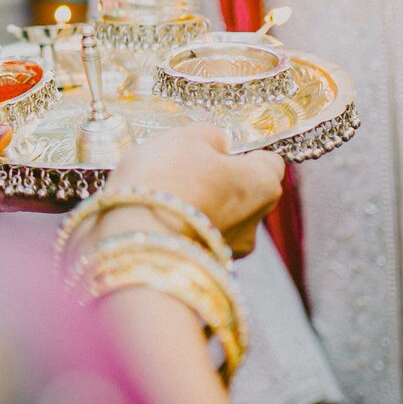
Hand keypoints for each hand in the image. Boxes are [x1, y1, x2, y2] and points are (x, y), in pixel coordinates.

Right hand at [102, 124, 284, 255]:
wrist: (133, 239)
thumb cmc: (165, 180)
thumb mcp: (188, 137)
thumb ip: (212, 136)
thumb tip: (220, 144)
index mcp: (263, 184)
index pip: (269, 163)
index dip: (244, 154)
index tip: (217, 151)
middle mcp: (255, 223)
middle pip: (245, 194)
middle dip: (221, 183)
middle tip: (184, 170)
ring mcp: (230, 252)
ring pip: (221, 219)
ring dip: (201, 208)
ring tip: (165, 198)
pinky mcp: (203, 267)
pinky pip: (198, 239)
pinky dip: (184, 229)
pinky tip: (159, 220)